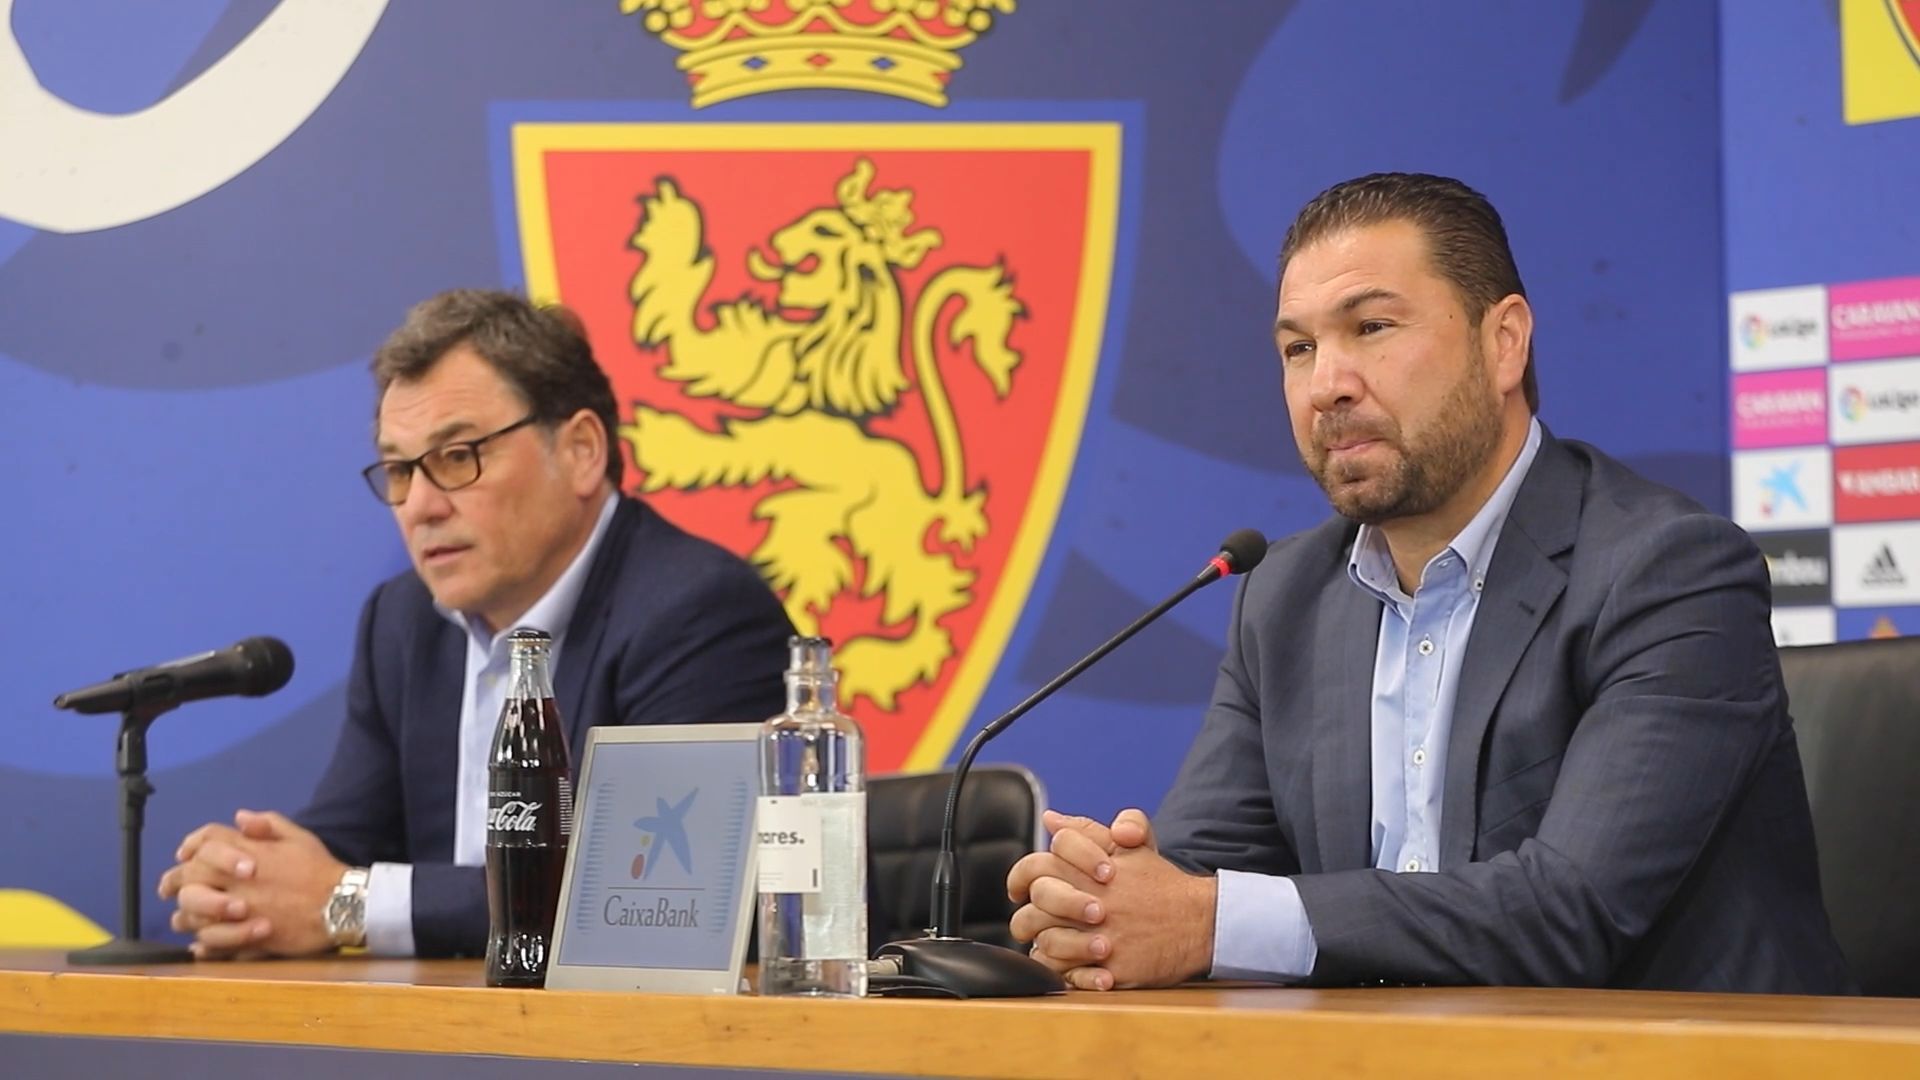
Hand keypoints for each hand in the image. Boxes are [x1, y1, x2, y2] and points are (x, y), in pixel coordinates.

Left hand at [157, 810, 346, 959]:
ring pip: (194, 912)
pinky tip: (200, 944)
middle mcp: (238, 880)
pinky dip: (203, 944)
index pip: (207, 841)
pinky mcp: (246, 937)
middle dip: (175, 881)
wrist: (342, 905)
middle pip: (191, 876)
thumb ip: (268, 824)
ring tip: (182, 920)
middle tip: (167, 889)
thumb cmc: (321, 870)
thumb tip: (240, 817)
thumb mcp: (300, 837)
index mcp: (249, 853)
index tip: (183, 855)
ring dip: (184, 915)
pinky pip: (212, 942)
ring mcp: (239, 910)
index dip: (191, 844)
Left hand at [1007, 808, 1215, 990]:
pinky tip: (1064, 965)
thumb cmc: (1162, 885)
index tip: (1020, 889)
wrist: (1201, 922)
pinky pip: (1067, 973)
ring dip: (1040, 942)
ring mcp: (1102, 934)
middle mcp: (1094, 899)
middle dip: (1025, 912)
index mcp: (1094, 868)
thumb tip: (1052, 819)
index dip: (1021, 875)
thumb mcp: (1133, 847)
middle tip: (1027, 922)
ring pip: (1046, 939)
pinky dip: (1059, 970)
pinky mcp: (1111, 967)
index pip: (1039, 862)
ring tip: (1045, 944)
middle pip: (1038, 901)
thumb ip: (1089, 831)